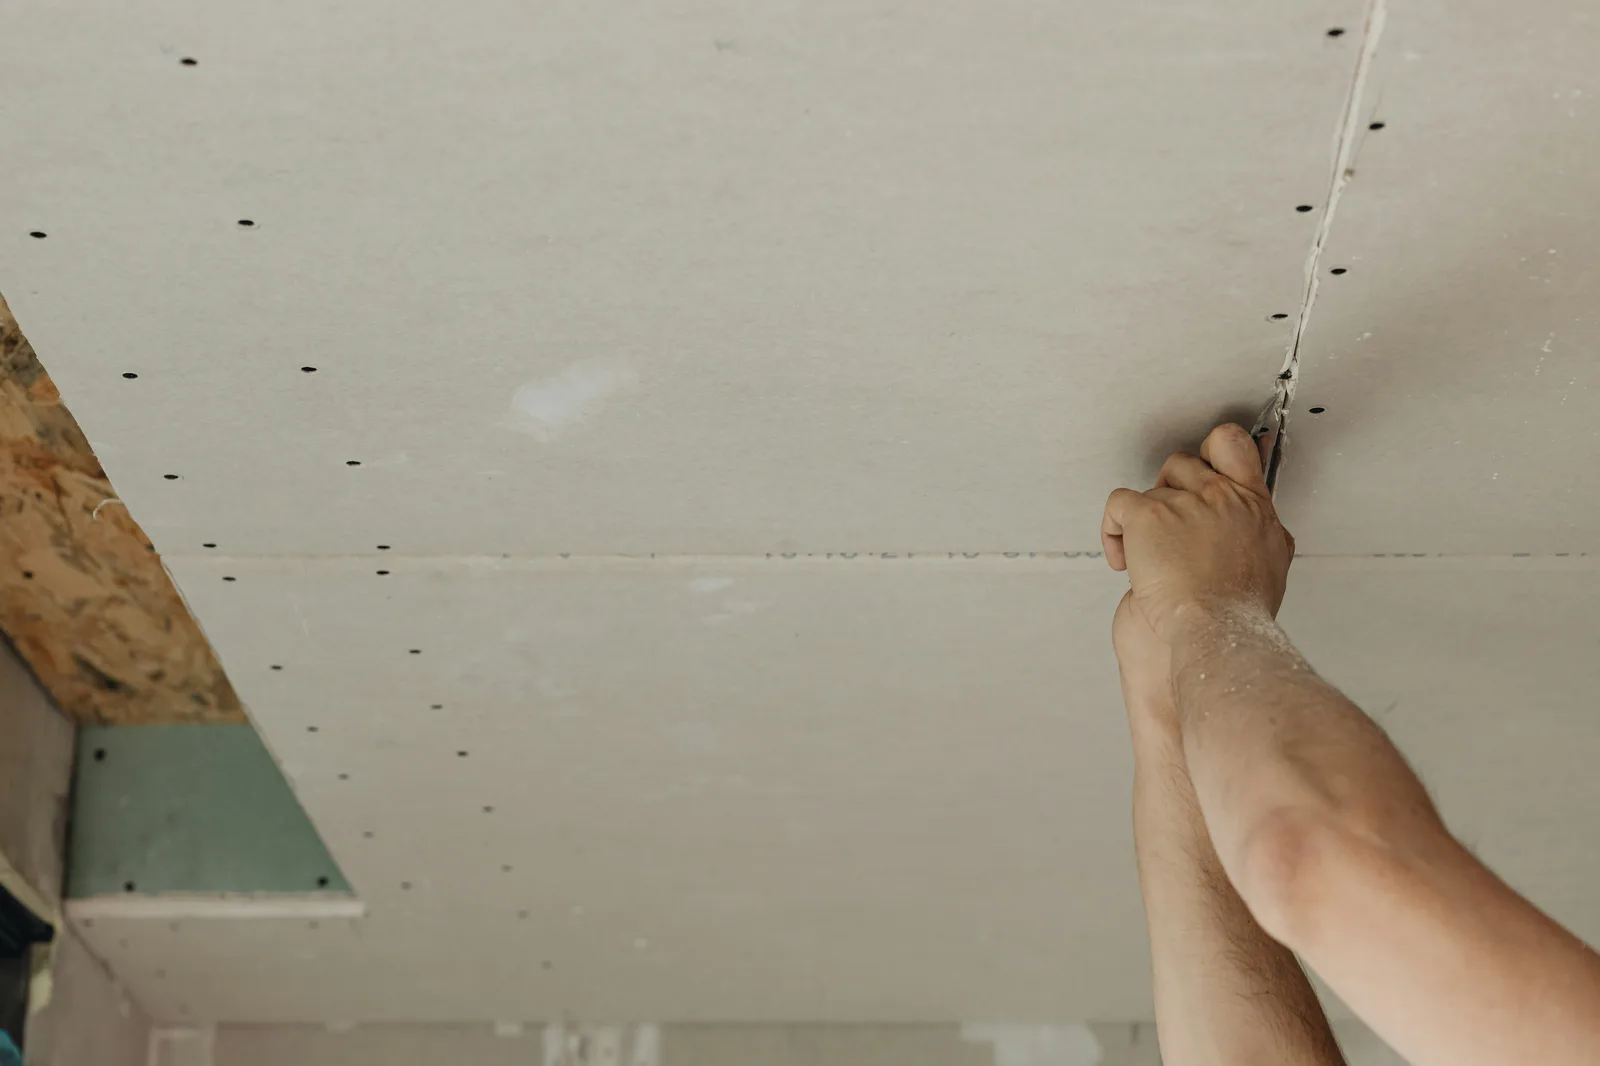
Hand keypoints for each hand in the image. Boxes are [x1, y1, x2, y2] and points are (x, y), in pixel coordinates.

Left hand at [1102, 423, 1294, 694]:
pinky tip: (1123, 560)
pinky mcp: (1148, 515)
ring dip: (1142, 522)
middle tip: (1164, 530)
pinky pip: (1119, 504)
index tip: (1199, 472)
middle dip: (1167, 492)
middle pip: (1181, 464)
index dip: (1211, 451)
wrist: (1219, 627)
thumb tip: (1259, 526)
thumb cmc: (1240, 609)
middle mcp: (1220, 495)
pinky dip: (1113, 530)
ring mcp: (1184, 502)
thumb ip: (1261, 532)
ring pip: (1149, 491)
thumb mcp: (1271, 560)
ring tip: (1144, 559)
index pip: (1232, 445)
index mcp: (1252, 503)